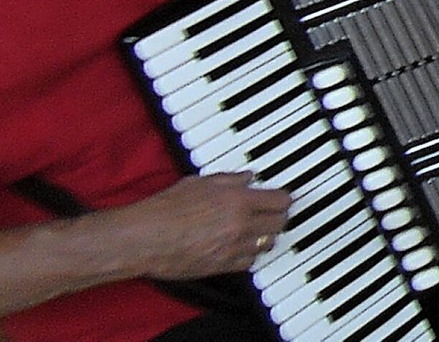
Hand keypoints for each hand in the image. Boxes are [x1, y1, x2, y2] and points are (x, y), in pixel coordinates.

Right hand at [114, 173, 290, 280]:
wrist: (148, 237)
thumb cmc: (168, 207)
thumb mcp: (201, 181)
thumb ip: (230, 179)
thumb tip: (248, 177)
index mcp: (238, 200)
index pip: (280, 200)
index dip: (285, 197)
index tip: (284, 196)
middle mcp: (241, 225)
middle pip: (280, 223)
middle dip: (280, 215)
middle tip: (275, 209)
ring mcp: (234, 248)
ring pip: (268, 244)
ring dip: (267, 234)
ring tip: (260, 226)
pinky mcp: (224, 266)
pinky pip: (250, 261)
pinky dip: (251, 253)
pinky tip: (243, 244)